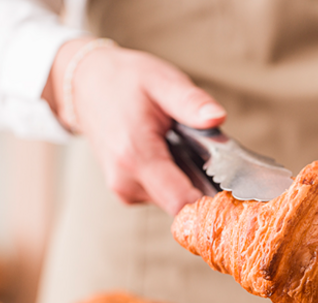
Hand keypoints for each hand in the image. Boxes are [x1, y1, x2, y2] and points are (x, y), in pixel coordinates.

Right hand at [42, 38, 225, 214]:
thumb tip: (217, 117)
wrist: (85, 85)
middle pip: (183, 206)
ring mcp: (124, 190)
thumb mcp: (162, 81)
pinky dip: (173, 180)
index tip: (232, 190)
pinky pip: (162, 195)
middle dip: (203, 186)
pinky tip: (169, 154)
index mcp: (136, 156)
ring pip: (174, 202)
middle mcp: (126, 181)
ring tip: (182, 147)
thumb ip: (190, 102)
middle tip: (208, 154)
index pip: (182, 203)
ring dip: (187, 180)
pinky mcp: (127, 193)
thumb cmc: (124, 80)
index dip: (212, 202)